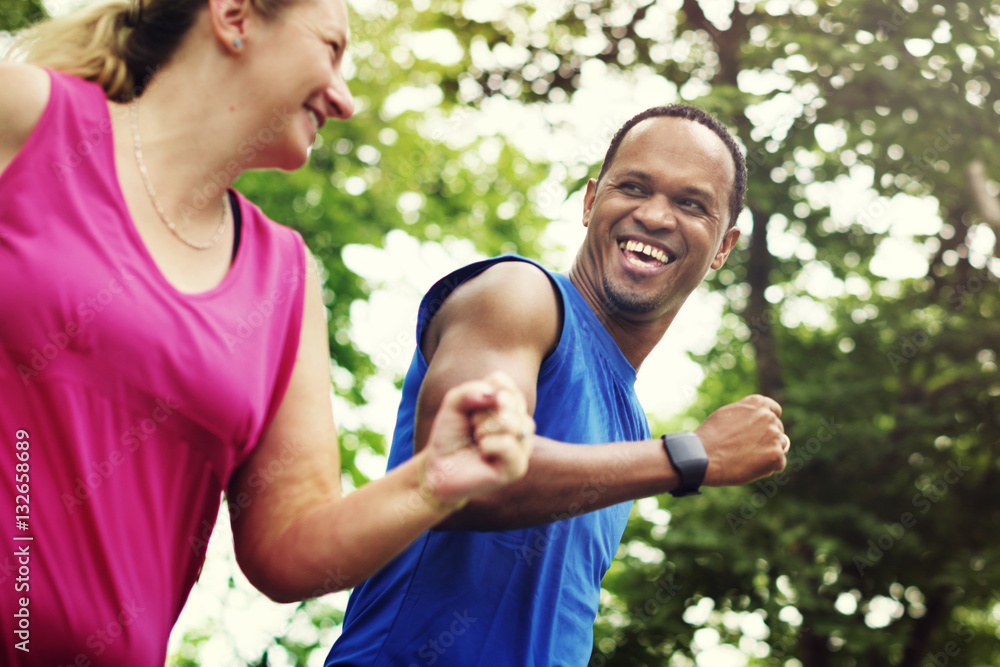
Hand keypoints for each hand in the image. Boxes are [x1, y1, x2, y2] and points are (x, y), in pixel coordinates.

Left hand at [421, 371, 533, 507]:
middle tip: (473, 428)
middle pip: (509, 401)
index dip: (480, 392)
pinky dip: (487, 445)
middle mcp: (522, 424)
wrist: (439, 467)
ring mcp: (523, 446)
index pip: (503, 382)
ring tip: (478, 440)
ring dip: (484, 429)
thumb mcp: (453, 404)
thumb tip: (494, 396)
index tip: (470, 410)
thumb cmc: (450, 435)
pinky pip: (507, 444)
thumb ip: (470, 390)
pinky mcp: (518, 468)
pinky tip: (483, 453)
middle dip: (480, 414)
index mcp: (510, 405)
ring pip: (511, 422)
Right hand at [695, 394, 787, 486]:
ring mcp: (774, 435)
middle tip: (746, 450)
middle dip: (767, 440)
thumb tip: (759, 422)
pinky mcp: (775, 455)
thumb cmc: (710, 436)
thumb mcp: (728, 414)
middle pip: (777, 430)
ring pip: (780, 447)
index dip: (767, 423)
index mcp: (757, 403)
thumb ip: (747, 415)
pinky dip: (767, 468)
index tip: (760, 432)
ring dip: (768, 454)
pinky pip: (778, 464)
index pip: (774, 410)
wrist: (702, 456)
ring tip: (746, 459)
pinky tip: (750, 468)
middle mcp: (768, 416)